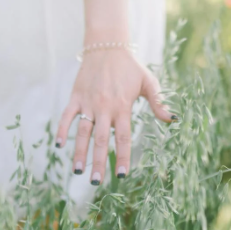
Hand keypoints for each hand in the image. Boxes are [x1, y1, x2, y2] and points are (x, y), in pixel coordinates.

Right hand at [55, 49, 172, 184]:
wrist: (107, 46)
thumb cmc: (130, 67)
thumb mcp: (148, 82)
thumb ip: (158, 102)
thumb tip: (172, 120)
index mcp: (122, 106)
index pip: (123, 137)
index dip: (122, 156)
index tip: (121, 175)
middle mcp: (104, 107)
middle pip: (101, 140)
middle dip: (98, 162)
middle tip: (96, 182)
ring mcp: (88, 103)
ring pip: (82, 132)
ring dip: (79, 152)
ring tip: (77, 171)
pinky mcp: (76, 97)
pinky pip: (66, 116)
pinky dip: (62, 129)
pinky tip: (58, 145)